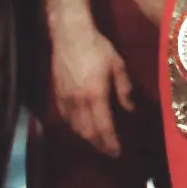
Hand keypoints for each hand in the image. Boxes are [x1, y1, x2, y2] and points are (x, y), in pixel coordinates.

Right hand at [50, 16, 134, 156]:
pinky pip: (66, 118)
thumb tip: (130, 108)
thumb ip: (124, 88)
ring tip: (98, 144)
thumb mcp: (118, 64)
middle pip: (88, 132)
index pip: (103, 127)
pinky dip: (75, 128)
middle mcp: (78, 101)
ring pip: (75, 128)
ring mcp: (65, 99)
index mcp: (95, 94)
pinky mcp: (57, 95)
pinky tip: (81, 129)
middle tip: (109, 152)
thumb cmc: (97, 46)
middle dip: (99, 145)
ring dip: (87, 139)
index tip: (117, 152)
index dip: (110, 142)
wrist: (69, 35)